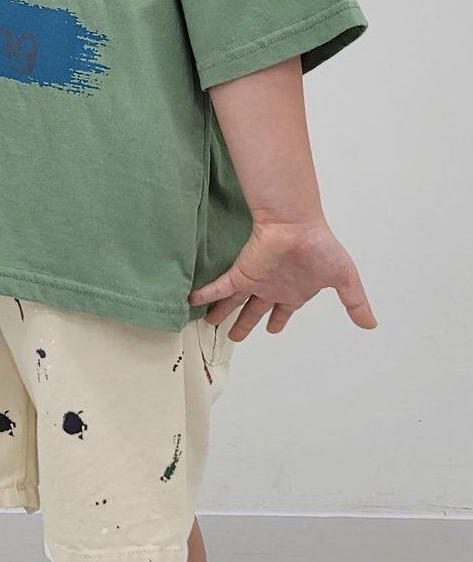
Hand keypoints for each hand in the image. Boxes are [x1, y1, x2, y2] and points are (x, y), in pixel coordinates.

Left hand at [187, 217, 377, 339]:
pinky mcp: (240, 272)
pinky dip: (204, 294)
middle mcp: (272, 287)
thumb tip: (371, 325)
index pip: (283, 311)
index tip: (272, 330)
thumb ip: (355, 303)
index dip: (277, 321)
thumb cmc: (320, 247)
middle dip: (245, 324)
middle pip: (254, 311)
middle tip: (233, 336)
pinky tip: (190, 301)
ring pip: (233, 303)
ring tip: (208, 324)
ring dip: (220, 313)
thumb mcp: (345, 279)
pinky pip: (218, 287)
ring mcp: (255, 280)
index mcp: (294, 290)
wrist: (298, 225)